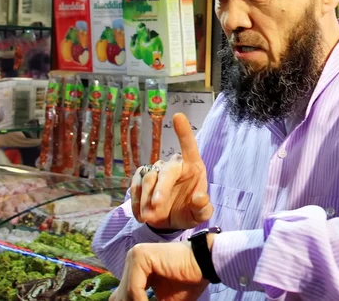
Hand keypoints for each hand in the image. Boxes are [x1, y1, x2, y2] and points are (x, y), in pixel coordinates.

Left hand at [109, 241, 208, 300]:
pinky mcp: (141, 256)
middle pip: (120, 297)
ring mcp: (135, 255)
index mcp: (136, 269)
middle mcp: (133, 259)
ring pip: (125, 294)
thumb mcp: (162, 300)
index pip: (121, 297)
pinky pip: (134, 288)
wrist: (205, 264)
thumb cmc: (187, 282)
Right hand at [131, 113, 212, 229]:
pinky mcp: (142, 178)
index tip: (178, 116)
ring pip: (148, 178)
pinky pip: (136, 185)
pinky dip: (136, 201)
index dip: (183, 132)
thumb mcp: (199, 214)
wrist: (170, 222)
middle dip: (160, 189)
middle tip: (156, 207)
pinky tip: (141, 215)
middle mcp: (174, 165)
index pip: (189, 146)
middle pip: (166, 170)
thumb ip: (203, 208)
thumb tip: (200, 198)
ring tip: (149, 217)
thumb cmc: (189, 211)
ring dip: (146, 199)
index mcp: (193, 167)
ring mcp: (157, 170)